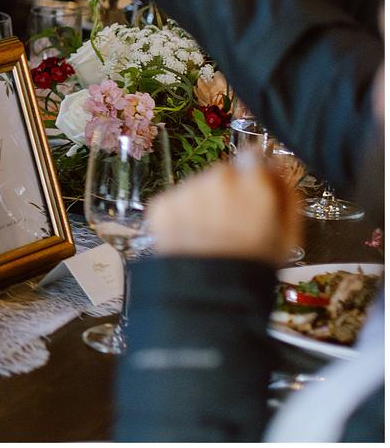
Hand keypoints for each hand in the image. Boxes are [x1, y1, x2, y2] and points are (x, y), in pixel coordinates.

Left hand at [146, 157, 302, 264]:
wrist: (208, 291)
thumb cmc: (253, 265)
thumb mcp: (288, 235)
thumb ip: (286, 196)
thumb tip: (278, 170)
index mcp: (253, 183)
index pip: (252, 157)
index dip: (253, 174)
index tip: (253, 189)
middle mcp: (218, 179)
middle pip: (224, 174)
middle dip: (228, 192)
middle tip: (231, 223)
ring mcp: (186, 190)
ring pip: (197, 187)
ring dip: (204, 204)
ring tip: (210, 235)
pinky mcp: (162, 204)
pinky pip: (175, 202)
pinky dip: (181, 216)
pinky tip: (191, 238)